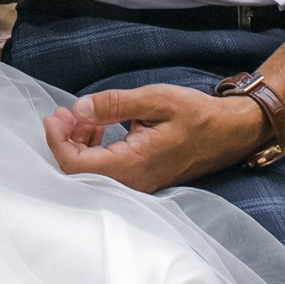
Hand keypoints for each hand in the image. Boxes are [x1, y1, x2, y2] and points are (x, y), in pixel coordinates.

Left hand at [44, 82, 268, 192]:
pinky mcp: (141, 178)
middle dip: (65, 140)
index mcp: (132, 165)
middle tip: (62, 112)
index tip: (54, 116)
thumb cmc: (197, 115)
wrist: (231, 132)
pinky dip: (95, 147)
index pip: (77, 165)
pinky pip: (107, 169)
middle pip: (80, 171)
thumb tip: (78, 109)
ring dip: (80, 143)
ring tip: (80, 115)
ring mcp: (138, 183)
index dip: (57, 142)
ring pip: (93, 171)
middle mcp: (133, 182)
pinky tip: (99, 126)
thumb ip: (114, 104)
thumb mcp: (155, 100)